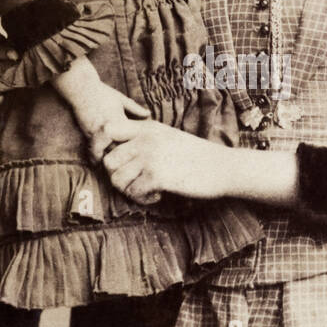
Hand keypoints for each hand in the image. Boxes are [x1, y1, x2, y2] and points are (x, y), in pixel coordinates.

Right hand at [86, 94, 152, 165]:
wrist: (81, 89)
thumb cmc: (102, 93)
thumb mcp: (121, 99)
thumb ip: (135, 109)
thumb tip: (149, 115)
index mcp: (119, 120)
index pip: (130, 139)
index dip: (136, 149)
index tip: (141, 156)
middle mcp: (108, 129)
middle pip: (118, 149)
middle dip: (124, 158)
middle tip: (130, 168)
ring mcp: (97, 132)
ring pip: (105, 152)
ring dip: (109, 159)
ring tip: (115, 169)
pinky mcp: (87, 134)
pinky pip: (93, 150)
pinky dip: (96, 157)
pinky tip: (98, 163)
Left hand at [103, 118, 229, 203]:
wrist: (223, 166)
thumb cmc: (196, 155)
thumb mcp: (168, 136)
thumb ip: (144, 138)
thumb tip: (118, 153)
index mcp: (147, 127)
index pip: (108, 129)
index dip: (103, 147)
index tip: (116, 162)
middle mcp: (145, 140)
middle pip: (109, 161)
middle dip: (119, 176)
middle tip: (136, 182)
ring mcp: (151, 158)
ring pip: (118, 180)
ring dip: (130, 190)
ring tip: (147, 190)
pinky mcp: (158, 177)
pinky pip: (133, 193)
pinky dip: (143, 199)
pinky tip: (157, 196)